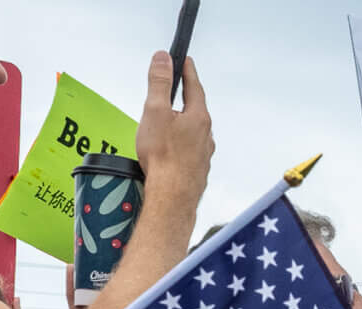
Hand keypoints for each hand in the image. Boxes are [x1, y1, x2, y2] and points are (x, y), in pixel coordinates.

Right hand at [134, 51, 214, 213]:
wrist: (172, 197)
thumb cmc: (165, 158)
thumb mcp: (156, 111)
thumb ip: (160, 83)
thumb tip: (163, 59)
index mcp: (198, 118)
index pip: (194, 86)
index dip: (187, 71)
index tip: (185, 61)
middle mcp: (206, 136)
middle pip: (194, 111)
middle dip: (183, 100)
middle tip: (174, 90)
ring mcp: (204, 155)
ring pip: (193, 134)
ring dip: (182, 125)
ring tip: (167, 124)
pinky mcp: (197, 171)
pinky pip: (190, 151)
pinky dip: (181, 146)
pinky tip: (171, 151)